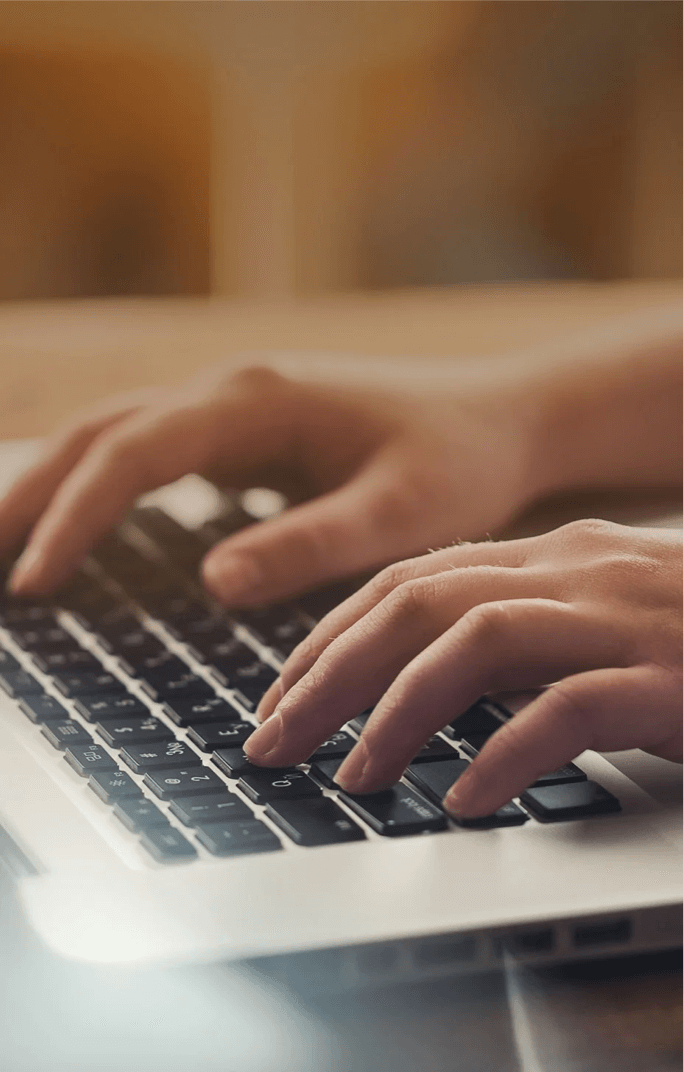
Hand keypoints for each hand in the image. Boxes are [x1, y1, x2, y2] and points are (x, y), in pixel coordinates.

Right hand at [1, 359, 541, 602]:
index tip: (35, 585)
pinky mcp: (245, 433)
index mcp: (257, 401)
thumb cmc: (460, 461)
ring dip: (53, 486)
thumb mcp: (400, 513)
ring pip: (115, 437)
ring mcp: (235, 407)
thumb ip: (309, 544)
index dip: (75, 518)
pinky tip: (79, 529)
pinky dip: (99, 489)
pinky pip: (150, 455)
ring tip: (3, 548)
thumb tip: (213, 581)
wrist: (503, 418)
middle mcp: (232, 392)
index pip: (134, 454)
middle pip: (100, 433)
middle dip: (30, 494)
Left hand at [245, 520, 682, 816]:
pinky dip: (506, 753)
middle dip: (330, 672)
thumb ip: (520, 637)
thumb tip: (415, 690)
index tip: (282, 694)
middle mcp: (581, 569)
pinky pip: (571, 708)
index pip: (411, 578)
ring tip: (350, 776)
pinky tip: (463, 800)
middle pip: (420, 602)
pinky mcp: (673, 676)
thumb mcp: (598, 623)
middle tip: (273, 738)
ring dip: (397, 709)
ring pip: (478, 639)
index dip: (332, 635)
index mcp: (555, 554)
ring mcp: (628, 617)